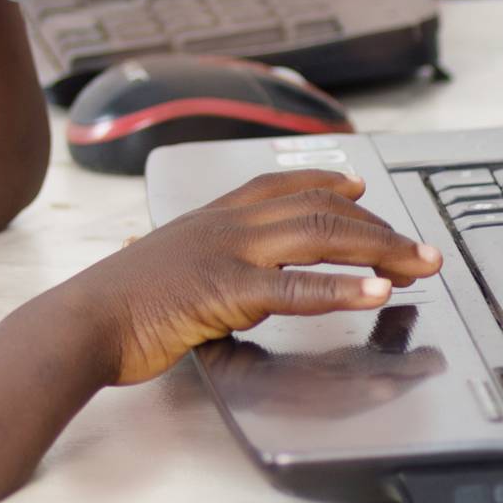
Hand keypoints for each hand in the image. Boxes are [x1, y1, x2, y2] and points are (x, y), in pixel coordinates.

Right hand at [68, 169, 443, 385]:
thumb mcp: (165, 266)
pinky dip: (341, 288)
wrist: (85, 320)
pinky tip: (375, 292)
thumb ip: (201, 265)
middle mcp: (225, 225)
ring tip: (417, 265)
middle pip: (317, 207)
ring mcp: (227, 253)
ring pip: (318, 235)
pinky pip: (295, 287)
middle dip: (377, 225)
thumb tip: (223, 281)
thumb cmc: (118, 303)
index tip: (361, 184)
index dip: (326, 182)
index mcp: (210, 217)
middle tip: (418, 249)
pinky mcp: (226, 291)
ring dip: (378, 248)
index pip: (279, 185)